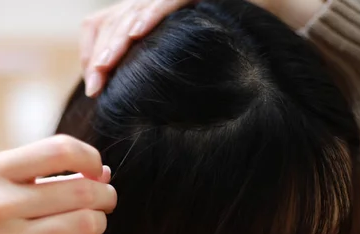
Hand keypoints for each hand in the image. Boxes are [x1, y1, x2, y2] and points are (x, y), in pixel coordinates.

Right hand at [0, 135, 116, 233]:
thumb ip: (39, 173)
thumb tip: (102, 172)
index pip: (60, 150)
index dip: (90, 156)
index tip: (95, 167)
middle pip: (82, 191)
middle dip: (105, 194)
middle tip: (106, 197)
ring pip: (86, 225)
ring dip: (99, 221)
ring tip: (93, 219)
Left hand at [81, 0, 323, 96]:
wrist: (267, 21)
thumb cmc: (220, 49)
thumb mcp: (171, 63)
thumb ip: (145, 71)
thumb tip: (112, 98)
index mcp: (142, 16)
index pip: (101, 25)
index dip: (91, 52)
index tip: (94, 88)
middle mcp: (153, 2)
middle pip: (113, 20)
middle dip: (101, 54)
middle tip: (96, 85)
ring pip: (135, 9)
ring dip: (118, 38)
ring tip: (106, 64)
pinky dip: (152, 13)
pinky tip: (137, 33)